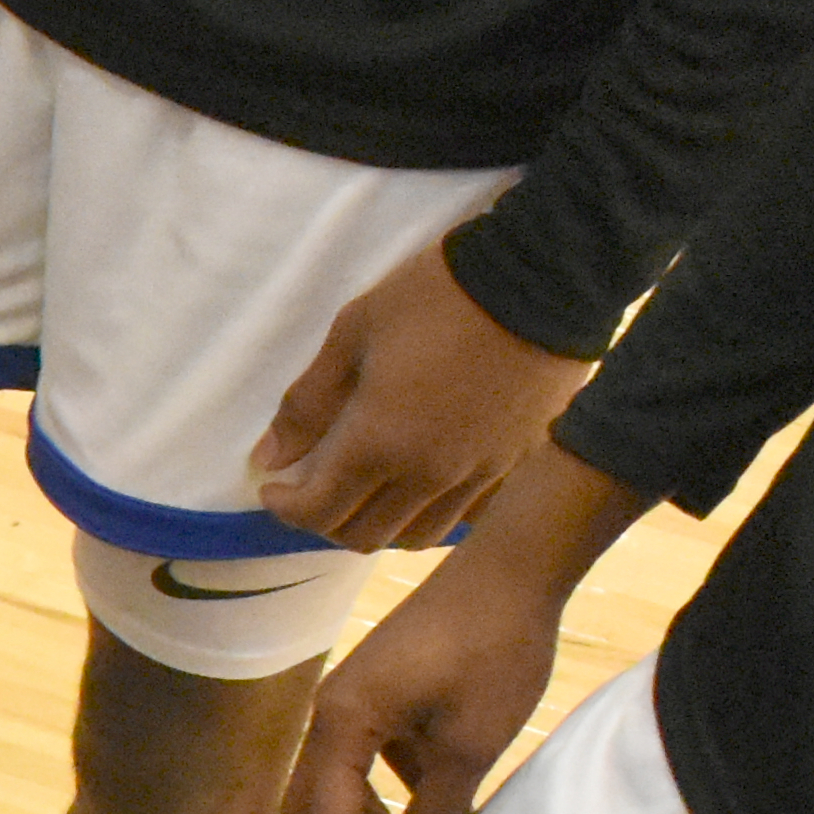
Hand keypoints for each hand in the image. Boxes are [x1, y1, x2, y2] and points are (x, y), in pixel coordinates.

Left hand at [248, 237, 583, 553]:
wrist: (543, 278)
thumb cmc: (436, 295)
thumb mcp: (354, 332)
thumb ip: (309, 402)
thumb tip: (271, 456)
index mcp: (380, 443)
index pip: (318, 512)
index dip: (286, 508)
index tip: (274, 487)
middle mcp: (428, 475)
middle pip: (364, 536)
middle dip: (325, 521)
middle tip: (314, 488)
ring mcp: (479, 476)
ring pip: (417, 535)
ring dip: (380, 523)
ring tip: (366, 488)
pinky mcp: (515, 464)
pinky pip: (465, 515)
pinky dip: (432, 511)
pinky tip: (422, 481)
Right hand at [288, 551, 566, 813]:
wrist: (513, 569)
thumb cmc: (495, 651)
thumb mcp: (471, 745)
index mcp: (341, 721)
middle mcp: (330, 711)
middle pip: (312, 807)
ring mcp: (352, 698)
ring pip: (339, 784)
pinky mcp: (378, 691)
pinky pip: (365, 757)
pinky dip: (389, 794)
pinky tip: (434, 808)